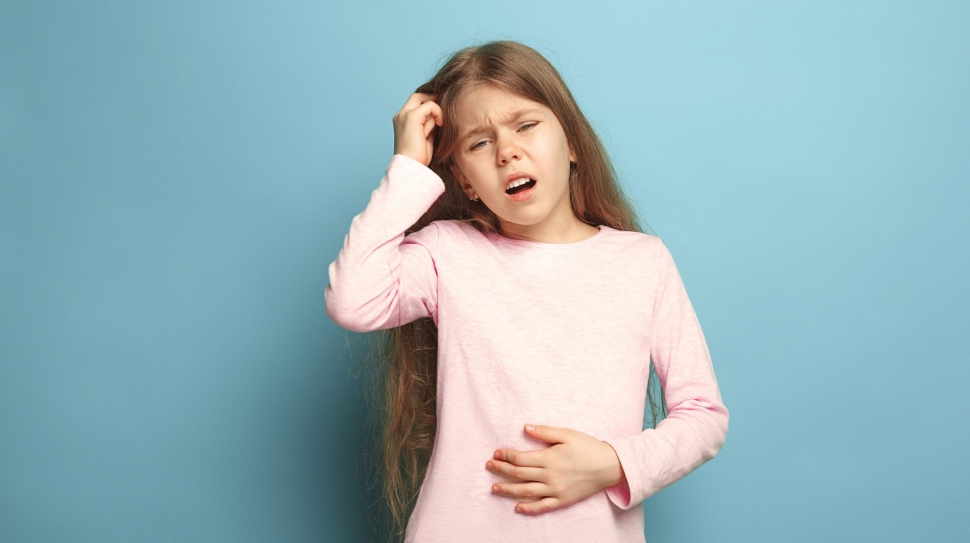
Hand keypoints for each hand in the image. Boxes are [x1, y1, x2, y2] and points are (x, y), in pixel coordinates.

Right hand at [392, 92, 442, 166]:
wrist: (411, 166)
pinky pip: (430, 106)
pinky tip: (440, 124)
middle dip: (433, 99)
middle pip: (418, 95)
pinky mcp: (411, 117)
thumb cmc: (419, 157)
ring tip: (438, 127)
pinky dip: (438, 112)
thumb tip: (439, 114)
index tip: (441, 111)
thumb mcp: (425, 136)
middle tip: (444, 110)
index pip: (414, 102)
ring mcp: (404, 115)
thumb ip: (429, 123)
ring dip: (436, 112)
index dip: (428, 102)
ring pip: (425, 100)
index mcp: (401, 120)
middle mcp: (400, 115)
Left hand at [484, 424, 626, 514]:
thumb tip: (525, 427)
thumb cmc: (588, 447)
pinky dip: (528, 508)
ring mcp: (556, 490)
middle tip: (489, 466)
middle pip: (519, 475)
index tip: (496, 453)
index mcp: (550, 458)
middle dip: (501, 470)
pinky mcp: (563, 500)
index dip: (506, 456)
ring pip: (526, 492)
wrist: (610, 467)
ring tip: (494, 487)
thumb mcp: (567, 434)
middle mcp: (550, 476)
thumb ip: (545, 432)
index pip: (520, 459)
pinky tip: (516, 507)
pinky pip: (542, 506)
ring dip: (508, 490)